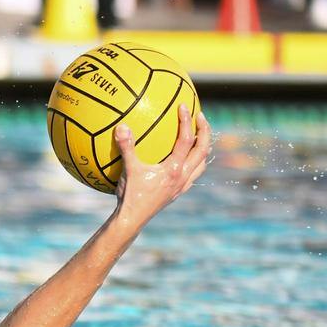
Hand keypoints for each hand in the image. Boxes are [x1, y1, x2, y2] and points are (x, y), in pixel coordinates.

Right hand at [113, 104, 210, 228]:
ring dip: (203, 147)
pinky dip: (194, 162)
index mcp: (174, 169)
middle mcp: (183, 176)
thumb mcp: (128, 170)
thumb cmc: (130, 195)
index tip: (183, 107)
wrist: (133, 219)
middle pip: (203, 150)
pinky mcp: (178, 191)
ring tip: (199, 136)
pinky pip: (193, 173)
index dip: (186, 121)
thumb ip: (126, 147)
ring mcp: (182, 185)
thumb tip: (121, 127)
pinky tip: (185, 158)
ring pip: (201, 163)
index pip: (186, 140)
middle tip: (200, 116)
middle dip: (205, 131)